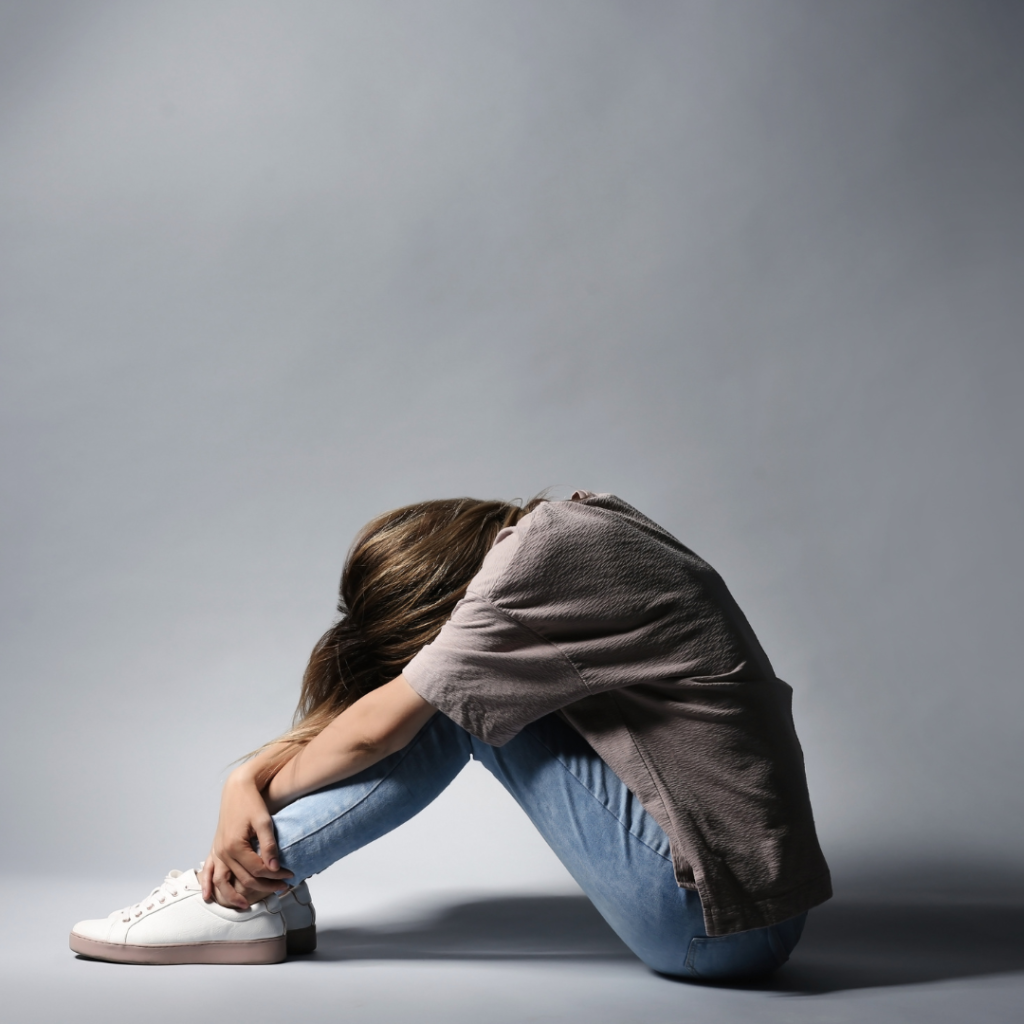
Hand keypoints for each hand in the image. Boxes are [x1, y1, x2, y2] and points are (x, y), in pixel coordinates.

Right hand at [201, 767, 292, 908]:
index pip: (257, 869)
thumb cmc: (252, 803)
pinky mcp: (215, 849)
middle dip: (264, 886)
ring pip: (223, 881)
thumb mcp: (265, 821)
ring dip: (232, 896)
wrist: (237, 789)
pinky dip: (207, 885)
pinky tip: (208, 896)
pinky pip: (208, 871)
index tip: (290, 875)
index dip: (275, 875)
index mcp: (235, 846)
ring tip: (245, 906)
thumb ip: (269, 845)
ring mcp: (217, 851)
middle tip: (282, 887)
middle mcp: (223, 852)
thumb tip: (275, 868)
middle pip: (244, 878)